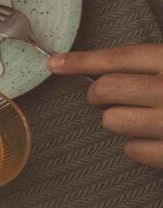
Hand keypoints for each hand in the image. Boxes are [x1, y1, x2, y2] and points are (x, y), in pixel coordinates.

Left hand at [47, 45, 162, 168]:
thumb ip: (148, 67)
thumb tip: (101, 73)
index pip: (118, 58)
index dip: (82, 61)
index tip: (54, 64)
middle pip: (105, 89)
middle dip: (99, 94)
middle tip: (112, 98)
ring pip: (111, 121)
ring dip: (119, 120)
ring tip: (145, 118)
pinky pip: (132, 149)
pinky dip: (140, 145)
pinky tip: (159, 138)